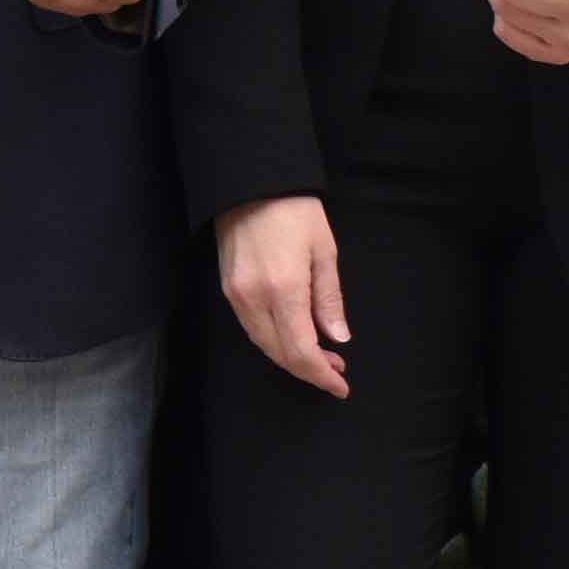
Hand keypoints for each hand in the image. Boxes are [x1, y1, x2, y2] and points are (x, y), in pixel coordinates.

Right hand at [213, 194, 350, 395]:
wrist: (250, 182)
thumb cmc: (294, 210)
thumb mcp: (324, 251)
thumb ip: (329, 298)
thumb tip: (338, 339)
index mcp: (284, 289)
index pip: (301, 351)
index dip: (321, 375)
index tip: (341, 386)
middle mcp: (255, 299)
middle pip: (280, 354)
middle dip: (310, 368)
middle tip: (337, 369)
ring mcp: (236, 296)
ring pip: (264, 344)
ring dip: (292, 357)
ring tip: (322, 355)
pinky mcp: (227, 290)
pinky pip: (252, 328)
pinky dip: (275, 340)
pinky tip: (295, 335)